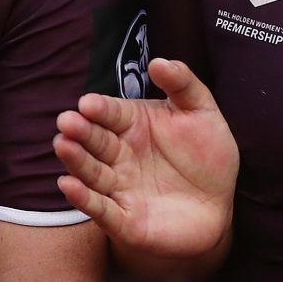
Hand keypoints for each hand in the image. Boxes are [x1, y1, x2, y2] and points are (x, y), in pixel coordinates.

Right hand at [54, 58, 237, 268]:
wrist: (219, 206)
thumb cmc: (207, 156)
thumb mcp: (202, 113)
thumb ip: (183, 85)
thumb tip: (159, 62)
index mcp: (132, 126)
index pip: (110, 114)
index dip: (99, 109)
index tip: (88, 104)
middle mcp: (119, 155)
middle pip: (94, 142)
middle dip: (79, 132)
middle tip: (67, 122)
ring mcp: (119, 187)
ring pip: (92, 172)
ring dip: (75, 160)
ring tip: (62, 146)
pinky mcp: (124, 219)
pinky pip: (101, 208)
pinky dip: (83, 198)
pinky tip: (68, 184)